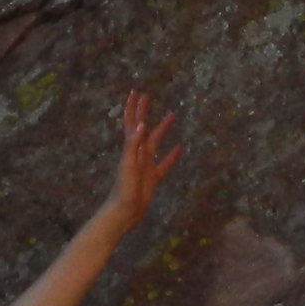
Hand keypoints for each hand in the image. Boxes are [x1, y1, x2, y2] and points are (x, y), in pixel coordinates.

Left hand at [102, 89, 180, 231]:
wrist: (124, 213)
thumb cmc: (124, 189)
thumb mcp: (129, 165)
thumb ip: (134, 145)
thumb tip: (142, 124)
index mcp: (130, 149)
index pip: (132, 123)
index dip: (133, 108)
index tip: (136, 92)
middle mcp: (137, 154)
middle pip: (142, 128)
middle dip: (144, 112)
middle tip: (149, 96)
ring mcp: (145, 165)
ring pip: (155, 142)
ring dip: (162, 129)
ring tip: (172, 115)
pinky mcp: (152, 177)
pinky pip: (164, 164)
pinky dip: (172, 156)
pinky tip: (180, 149)